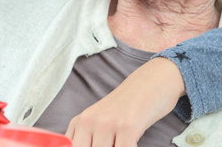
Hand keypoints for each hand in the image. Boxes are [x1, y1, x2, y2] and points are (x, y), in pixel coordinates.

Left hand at [65, 57, 184, 146]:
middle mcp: (89, 122)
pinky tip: (133, 143)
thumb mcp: (100, 120)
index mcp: (79, 122)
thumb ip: (87, 137)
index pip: (69, 146)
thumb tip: (83, 145)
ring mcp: (107, 124)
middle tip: (113, 144)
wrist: (152, 81)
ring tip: (122, 142)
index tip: (96, 144)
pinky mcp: (127, 127)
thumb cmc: (128, 106)